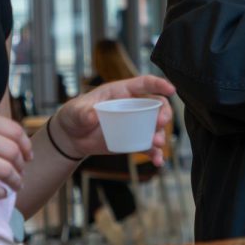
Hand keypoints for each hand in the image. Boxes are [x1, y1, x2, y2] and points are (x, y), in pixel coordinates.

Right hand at [0, 107, 31, 198]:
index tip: (28, 156)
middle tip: (22, 173)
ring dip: (16, 181)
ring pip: (7, 170)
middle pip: (15, 152)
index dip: (26, 146)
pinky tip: (0, 193)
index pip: (15, 131)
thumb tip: (9, 142)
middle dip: (22, 166)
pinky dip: (0, 192)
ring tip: (16, 185)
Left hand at [52, 75, 176, 165]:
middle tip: (161, 123)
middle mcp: (132, 106)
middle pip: (157, 105)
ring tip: (157, 144)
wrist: (72, 137)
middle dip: (164, 113)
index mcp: (121, 92)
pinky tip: (158, 161)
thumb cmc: (75, 115)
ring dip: (161, 134)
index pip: (144, 83)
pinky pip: (148, 146)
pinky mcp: (133, 139)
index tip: (171, 89)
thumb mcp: (76, 111)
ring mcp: (135, 123)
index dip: (159, 84)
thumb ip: (83, 112)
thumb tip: (91, 115)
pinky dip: (155, 154)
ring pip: (155, 126)